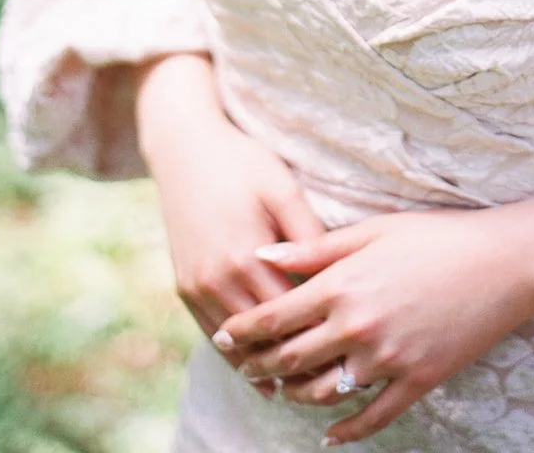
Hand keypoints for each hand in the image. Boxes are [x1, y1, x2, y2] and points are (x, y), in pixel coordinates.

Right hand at [135, 56, 325, 386]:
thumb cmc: (242, 162)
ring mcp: (196, 287)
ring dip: (265, 366)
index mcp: (245, 257)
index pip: (289, 315)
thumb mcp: (283, 188)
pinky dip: (237, 355)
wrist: (184, 148)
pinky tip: (262, 373)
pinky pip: (212, 333)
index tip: (349, 351)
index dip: (319, 334)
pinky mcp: (184, 287)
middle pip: (262, 338)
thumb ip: (308, 235)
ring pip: (234, 346)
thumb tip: (334, 278)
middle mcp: (216, 280)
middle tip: (333, 381)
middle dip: (296, 359)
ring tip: (304, 386)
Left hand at [213, 207, 533, 443]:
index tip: (223, 336)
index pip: (275, 317)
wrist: (503, 263)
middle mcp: (358, 327)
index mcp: (343, 286)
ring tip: (281, 389)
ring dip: (295, 394)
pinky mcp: (417, 382)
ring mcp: (388, 360)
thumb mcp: (372, 230)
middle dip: (259, 364)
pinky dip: (345, 432)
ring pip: (324, 392)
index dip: (243, 330)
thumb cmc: (437, 236)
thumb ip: (314, 249)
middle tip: (242, 365)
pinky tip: (328, 434)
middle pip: (291, 358)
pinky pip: (372, 417)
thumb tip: (264, 255)